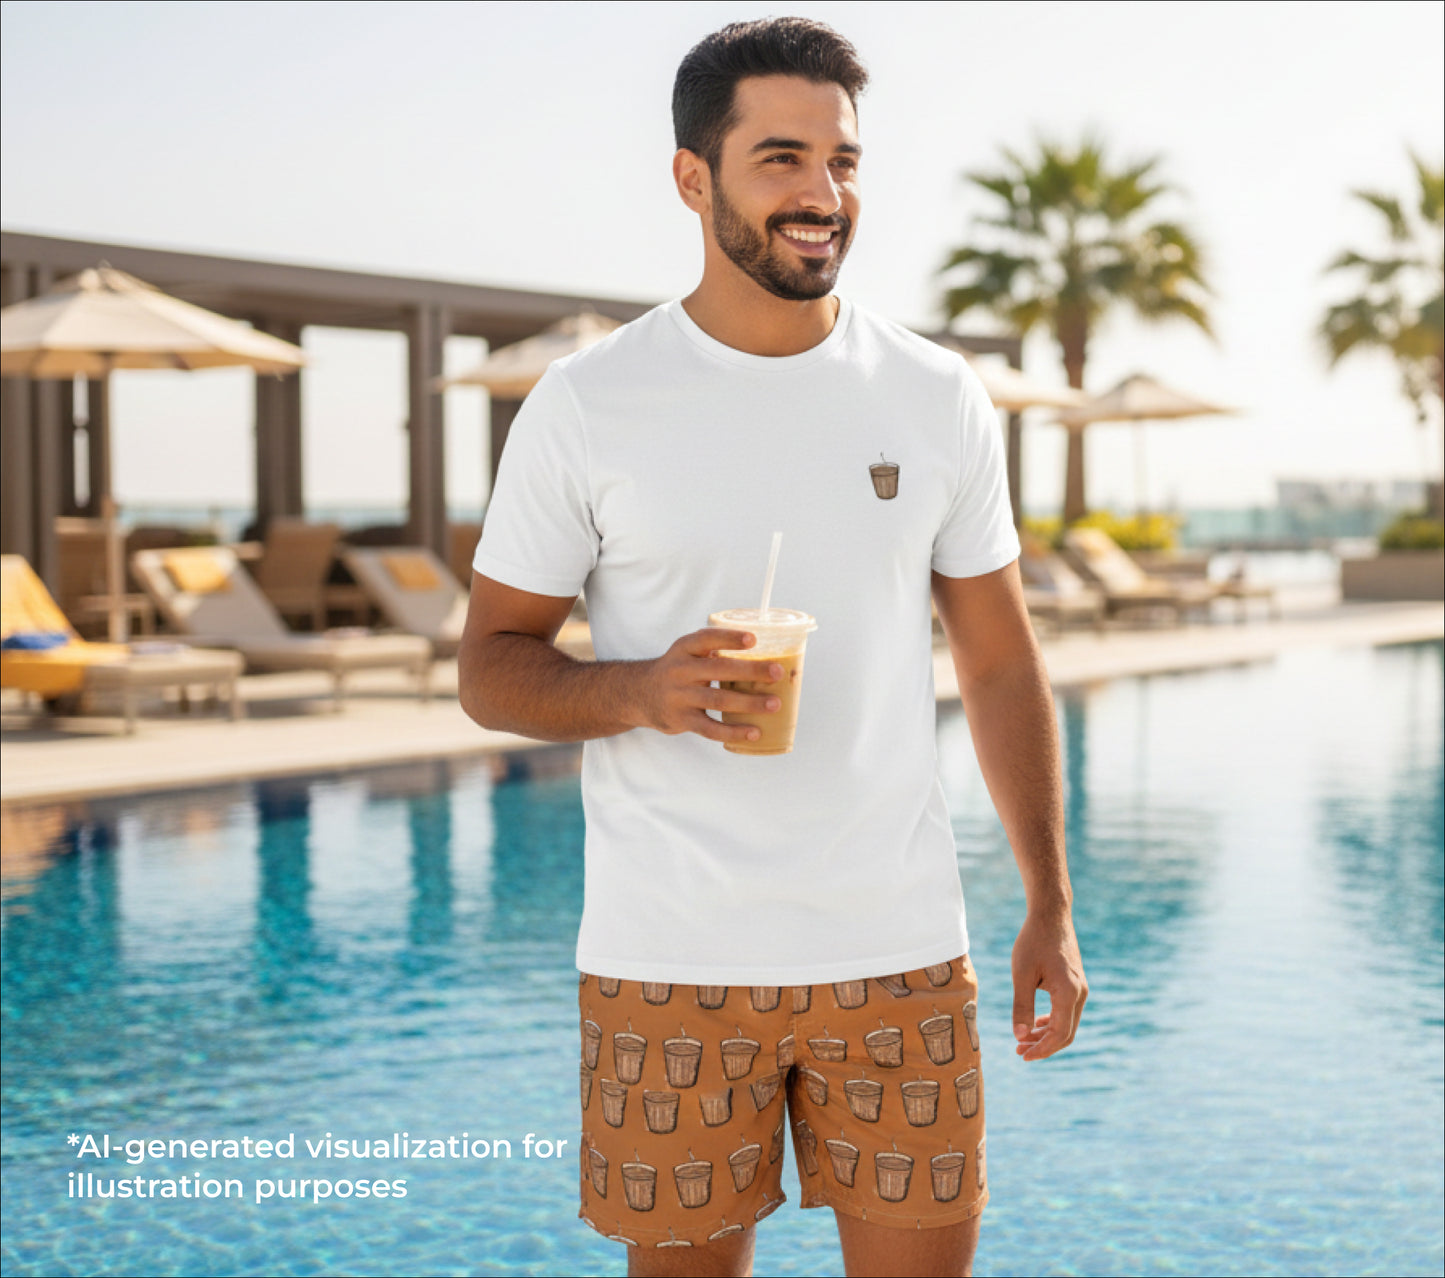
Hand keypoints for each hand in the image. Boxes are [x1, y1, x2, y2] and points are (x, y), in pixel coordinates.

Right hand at [634, 629, 781, 745]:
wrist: (640, 694)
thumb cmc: (679, 671)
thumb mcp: (687, 653)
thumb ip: (715, 651)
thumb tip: (764, 658)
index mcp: (684, 649)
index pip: (706, 639)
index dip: (729, 638)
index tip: (753, 639)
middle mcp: (680, 670)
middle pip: (718, 669)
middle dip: (750, 671)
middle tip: (777, 672)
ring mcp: (680, 697)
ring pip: (718, 700)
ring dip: (749, 703)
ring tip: (775, 704)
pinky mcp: (681, 720)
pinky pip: (710, 728)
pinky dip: (734, 732)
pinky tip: (754, 732)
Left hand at [1011, 908, 1086, 1060]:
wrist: (1050, 915)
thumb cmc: (1033, 941)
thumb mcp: (1021, 975)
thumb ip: (1022, 1007)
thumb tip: (1020, 1036)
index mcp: (1068, 993)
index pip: (1059, 1034)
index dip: (1041, 1049)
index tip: (1021, 1054)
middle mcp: (1080, 994)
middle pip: (1066, 1034)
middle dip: (1044, 1046)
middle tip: (1019, 1051)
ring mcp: (1080, 989)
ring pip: (1067, 1024)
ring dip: (1047, 1035)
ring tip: (1023, 1040)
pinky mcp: (1076, 984)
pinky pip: (1067, 1012)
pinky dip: (1053, 1022)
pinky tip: (1036, 1023)